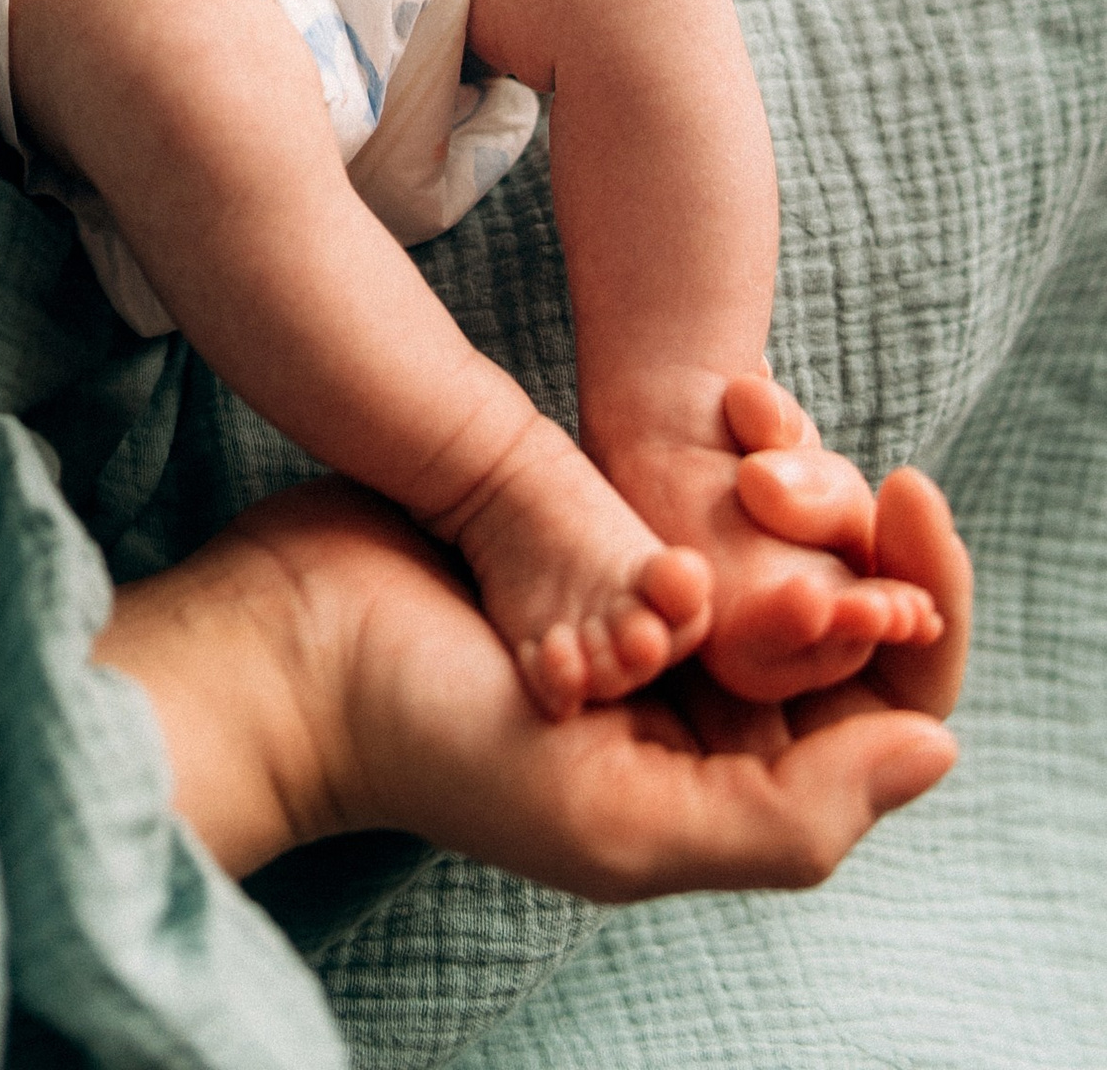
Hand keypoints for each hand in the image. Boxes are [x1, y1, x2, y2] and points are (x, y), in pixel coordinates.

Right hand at [99, 447, 966, 897]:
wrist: (290, 642)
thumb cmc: (435, 746)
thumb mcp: (623, 827)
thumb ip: (786, 815)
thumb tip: (936, 747)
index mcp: (720, 787)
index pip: (875, 714)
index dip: (912, 620)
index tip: (901, 518)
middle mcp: (698, 709)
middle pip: (837, 626)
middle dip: (846, 540)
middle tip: (804, 460)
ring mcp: (645, 619)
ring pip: (780, 551)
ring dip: (793, 484)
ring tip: (760, 419)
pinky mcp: (593, 542)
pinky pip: (708, 496)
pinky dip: (741, 453)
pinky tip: (737, 401)